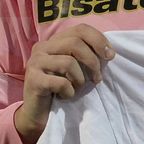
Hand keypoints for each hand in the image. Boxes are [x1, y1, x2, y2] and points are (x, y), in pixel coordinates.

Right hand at [15, 24, 113, 143]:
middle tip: (97, 79)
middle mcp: (42, 47)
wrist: (37, 114)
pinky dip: (69, 92)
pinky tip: (65, 96)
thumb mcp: (75, 68)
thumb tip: (109, 52)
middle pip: (75, 43)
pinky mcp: (33, 80)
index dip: (98, 40)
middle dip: (93, 62)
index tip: (110, 56)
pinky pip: (61, 82)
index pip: (80, 29)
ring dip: (80, 80)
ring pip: (68, 62)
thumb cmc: (60, 89)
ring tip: (77, 89)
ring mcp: (35, 63)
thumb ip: (86, 55)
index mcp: (54, 41)